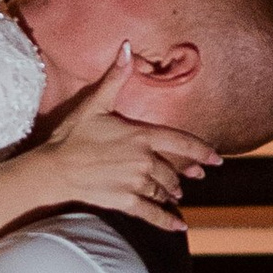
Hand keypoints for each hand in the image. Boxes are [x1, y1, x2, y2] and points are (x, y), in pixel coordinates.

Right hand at [33, 53, 219, 231]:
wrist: (54, 168)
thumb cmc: (72, 135)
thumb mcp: (95, 103)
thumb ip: (116, 78)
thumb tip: (127, 46)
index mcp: (141, 135)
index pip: (181, 142)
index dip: (202, 151)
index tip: (217, 160)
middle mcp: (144, 160)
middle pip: (173, 171)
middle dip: (182, 176)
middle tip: (190, 179)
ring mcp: (135, 182)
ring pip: (163, 190)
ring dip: (171, 193)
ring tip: (175, 195)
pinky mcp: (125, 201)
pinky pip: (152, 213)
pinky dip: (167, 221)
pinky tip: (179, 226)